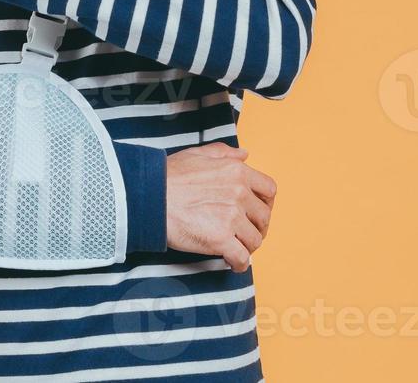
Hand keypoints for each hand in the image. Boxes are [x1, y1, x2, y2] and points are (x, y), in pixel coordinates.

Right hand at [165, 143, 277, 272]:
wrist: (148, 196)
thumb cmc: (167, 176)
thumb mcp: (198, 154)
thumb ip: (224, 153)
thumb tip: (244, 155)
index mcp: (237, 172)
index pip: (269, 190)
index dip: (266, 203)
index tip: (257, 211)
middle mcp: (239, 194)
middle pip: (264, 217)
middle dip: (257, 227)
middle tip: (245, 233)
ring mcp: (231, 217)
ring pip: (255, 240)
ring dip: (247, 246)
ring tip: (237, 248)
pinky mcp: (220, 239)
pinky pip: (241, 258)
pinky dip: (239, 264)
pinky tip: (232, 263)